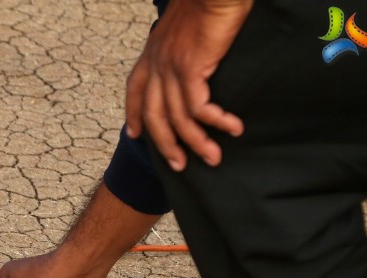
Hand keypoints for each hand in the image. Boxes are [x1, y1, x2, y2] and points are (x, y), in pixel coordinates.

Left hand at [125, 0, 252, 170]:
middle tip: (179, 165)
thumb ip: (183, 45)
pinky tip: (233, 129)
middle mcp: (157, 63)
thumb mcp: (186, 24)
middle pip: (154, 115)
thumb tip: (195, 58)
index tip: (134, 134)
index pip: (135, 90)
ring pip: (178, 119)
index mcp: (153, 52)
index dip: (133, 114)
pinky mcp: (190, 68)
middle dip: (166, 144)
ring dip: (196, 143)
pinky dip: (216, 122)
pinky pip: (199, 108)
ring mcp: (171, 67)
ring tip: (213, 158)